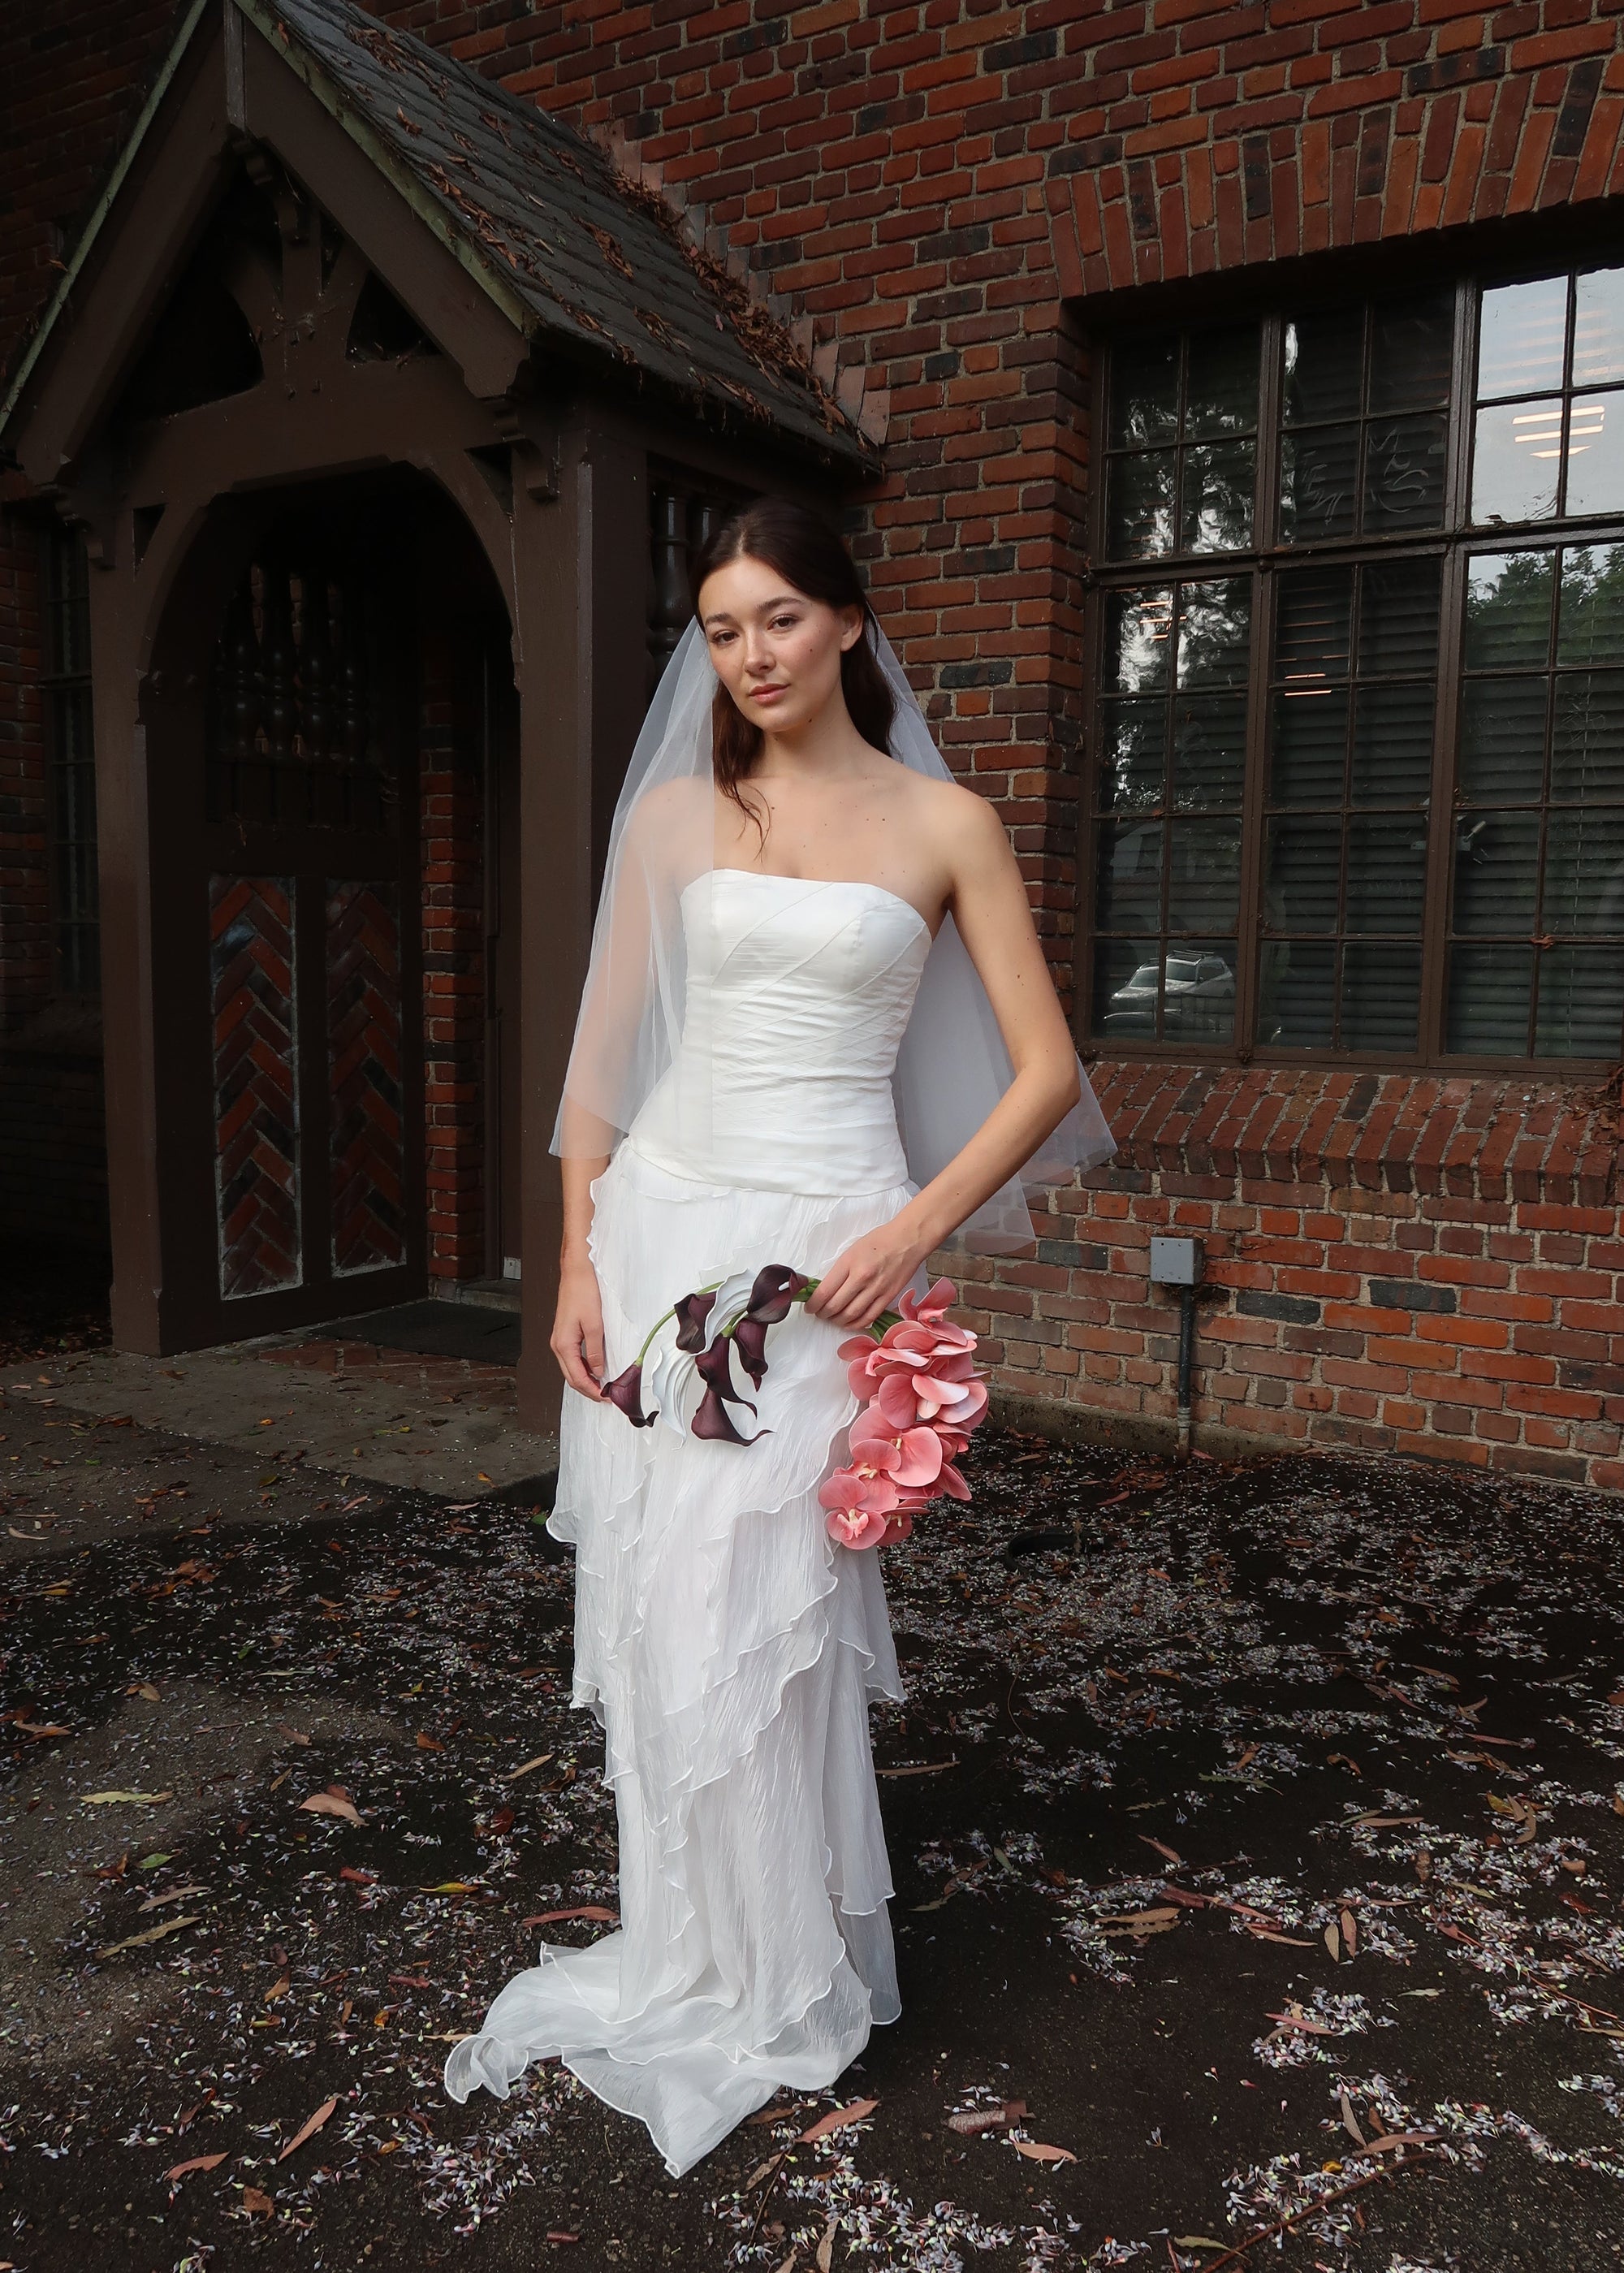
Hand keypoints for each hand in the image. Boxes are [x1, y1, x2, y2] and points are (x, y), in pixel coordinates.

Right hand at [551, 1255, 606, 1396]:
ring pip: (571, 1368)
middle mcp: (557, 1344)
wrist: (576, 1274)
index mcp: (563, 1344)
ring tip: (601, 1385)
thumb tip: (598, 1370)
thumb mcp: (594, 1324)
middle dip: (587, 1389)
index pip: (577, 1377)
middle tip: (604, 1395)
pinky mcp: (564, 1334)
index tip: (604, 1397)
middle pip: (571, 1376)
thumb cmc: (583, 1293)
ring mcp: (559, 1340)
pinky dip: (582, 1367)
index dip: (591, 1390)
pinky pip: (572, 1358)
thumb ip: (596, 1351)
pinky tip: (594, 1368)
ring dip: (584, 1379)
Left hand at [805, 1220, 930, 1331]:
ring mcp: (876, 1289)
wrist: (908, 1240)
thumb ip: (839, 1271)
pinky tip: (850, 1323)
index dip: (813, 1304)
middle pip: (836, 1306)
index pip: (825, 1291)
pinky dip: (857, 1324)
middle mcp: (862, 1277)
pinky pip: (869, 1317)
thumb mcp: (851, 1250)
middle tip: (820, 1314)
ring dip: (838, 1321)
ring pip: (851, 1315)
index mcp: (849, 1263)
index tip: (809, 1307)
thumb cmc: (879, 1241)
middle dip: (823, 1314)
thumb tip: (825, 1290)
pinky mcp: (889, 1297)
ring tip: (833, 1319)